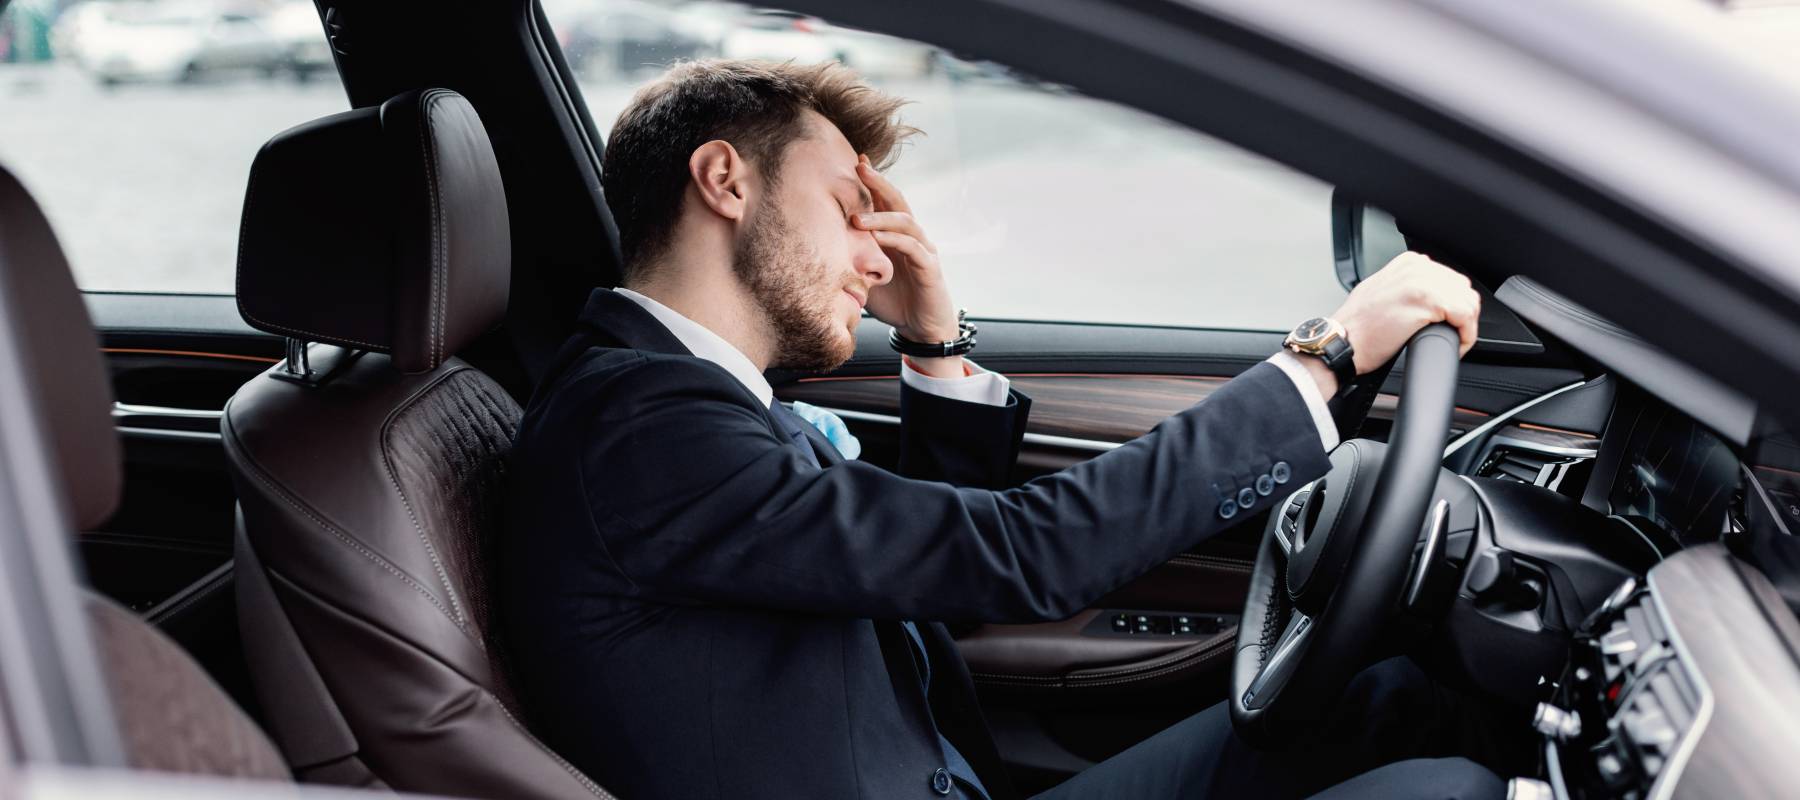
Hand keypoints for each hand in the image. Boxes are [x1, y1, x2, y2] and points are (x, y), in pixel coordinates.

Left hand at [851, 156, 959, 345]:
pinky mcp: (930, 268)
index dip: (872, 181)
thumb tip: (815, 251)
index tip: (856, 160)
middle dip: (879, 183)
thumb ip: (850, 260)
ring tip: (857, 217)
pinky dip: (896, 241)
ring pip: (906, 222)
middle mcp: (912, 236)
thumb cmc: (893, 301)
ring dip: (881, 217)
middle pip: (897, 201)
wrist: (921, 328)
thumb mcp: (864, 277)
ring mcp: (923, 250)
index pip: (884, 201)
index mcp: (896, 235)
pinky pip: (913, 248)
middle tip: (860, 166)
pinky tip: (878, 238)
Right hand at [1333, 251, 1481, 373]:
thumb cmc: (1357, 327)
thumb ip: (1406, 286)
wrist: (1342, 342)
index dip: (1454, 306)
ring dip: (1466, 327)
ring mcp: (1422, 282)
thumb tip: (1430, 299)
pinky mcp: (1427, 301)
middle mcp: (1417, 267)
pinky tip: (1456, 346)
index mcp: (1409, 263)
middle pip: (1463, 290)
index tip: (1447, 324)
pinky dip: (1466, 335)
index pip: (1451, 280)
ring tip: (1453, 342)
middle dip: (1462, 316)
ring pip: (1468, 303)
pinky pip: (1465, 317)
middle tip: (1451, 336)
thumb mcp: (1382, 291)